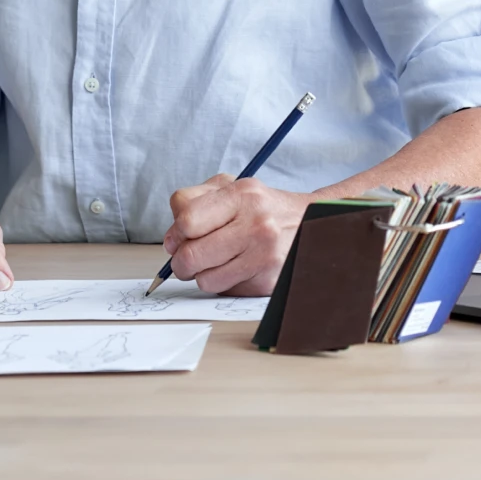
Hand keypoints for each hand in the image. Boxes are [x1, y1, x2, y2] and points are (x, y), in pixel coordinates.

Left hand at [163, 175, 314, 295]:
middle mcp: (257, 225)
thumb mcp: (231, 187)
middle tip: (187, 257)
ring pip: (204, 280)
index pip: (187, 220)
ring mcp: (265, 256)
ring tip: (215, 261)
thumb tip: (171, 240)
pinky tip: (236, 268)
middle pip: (190, 256)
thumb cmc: (261, 207)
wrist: (309, 223)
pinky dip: (223, 282)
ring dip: (202, 274)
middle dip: (180, 261)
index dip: (175, 233)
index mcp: (243, 195)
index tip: (179, 236)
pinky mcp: (268, 282)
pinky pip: (225, 291)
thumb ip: (193, 202)